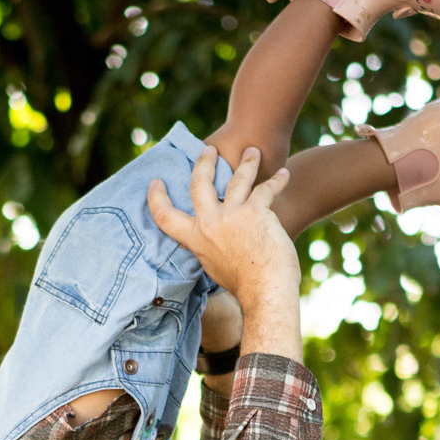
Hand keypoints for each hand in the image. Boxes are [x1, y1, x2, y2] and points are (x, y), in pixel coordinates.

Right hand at [148, 148, 301, 361]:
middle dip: (204, 162)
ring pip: (238, 178)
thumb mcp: (214, 266)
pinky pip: (267, 189)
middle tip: (208, 149)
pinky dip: (277, 181)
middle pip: (200, 183)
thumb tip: (210, 241)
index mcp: (196, 239)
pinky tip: (284, 175)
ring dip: (247, 162)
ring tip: (252, 151)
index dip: (156, 198)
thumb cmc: (244, 285)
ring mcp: (233, 215)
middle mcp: (210, 223)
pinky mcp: (256, 211)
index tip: (156, 183)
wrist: (265, 290)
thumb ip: (209, 248)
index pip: (165, 217)